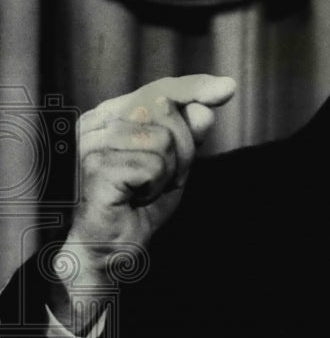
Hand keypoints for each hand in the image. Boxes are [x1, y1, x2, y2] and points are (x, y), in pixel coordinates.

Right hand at [68, 73, 234, 267]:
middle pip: (167, 111)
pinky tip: (135, 198)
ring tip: (144, 190)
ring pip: (164, 138)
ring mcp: (93, 142)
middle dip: (182, 150)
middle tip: (159, 179)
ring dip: (167, 172)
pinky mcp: (98, 166)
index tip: (228, 88)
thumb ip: (188, 137)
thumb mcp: (173, 167)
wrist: (110, 249)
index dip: (195, 88)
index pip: (160, 89)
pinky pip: (154, 164)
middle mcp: (97, 122)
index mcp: (112, 115)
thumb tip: (204, 110)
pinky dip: (155, 186)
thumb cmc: (137, 206)